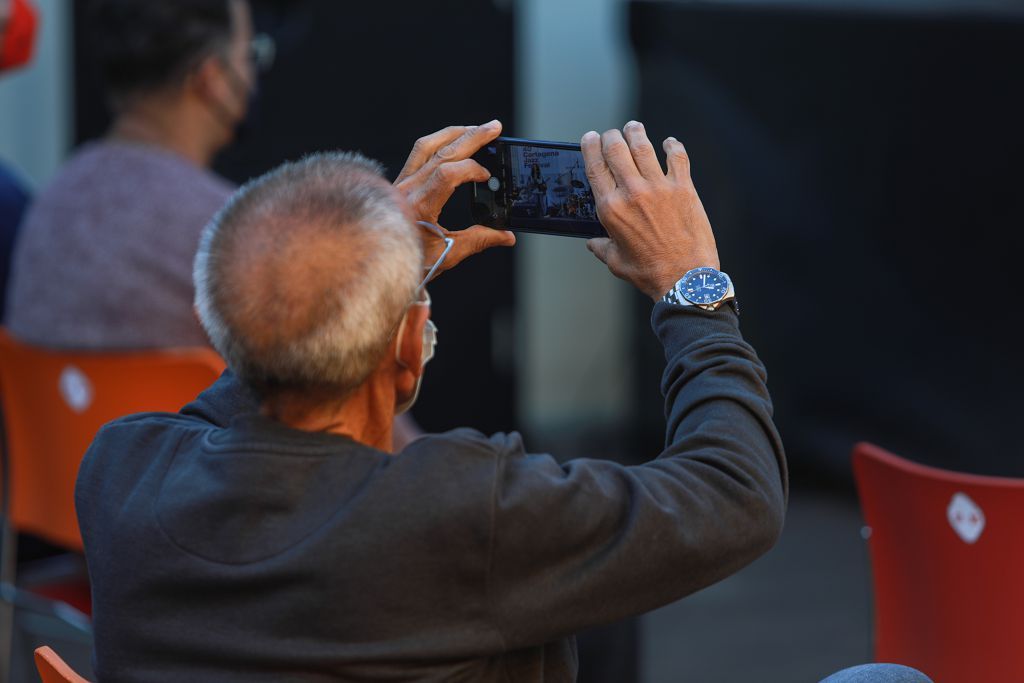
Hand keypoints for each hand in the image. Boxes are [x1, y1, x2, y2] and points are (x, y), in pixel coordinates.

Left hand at [394, 121, 515, 278]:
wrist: (374, 261)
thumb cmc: (408, 260)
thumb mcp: (447, 254)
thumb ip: (478, 241)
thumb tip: (506, 236)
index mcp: (419, 206)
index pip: (447, 174)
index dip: (472, 169)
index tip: (488, 177)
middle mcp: (407, 189)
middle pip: (441, 152)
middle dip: (471, 137)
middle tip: (494, 127)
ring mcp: (400, 183)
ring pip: (426, 146)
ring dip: (453, 134)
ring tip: (474, 129)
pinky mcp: (398, 183)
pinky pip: (417, 154)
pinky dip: (437, 143)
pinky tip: (450, 142)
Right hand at [581, 121, 719, 300]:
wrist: (684, 278)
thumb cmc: (649, 273)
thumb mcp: (616, 262)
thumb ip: (602, 247)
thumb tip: (593, 243)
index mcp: (611, 209)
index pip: (595, 167)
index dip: (590, 147)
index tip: (589, 138)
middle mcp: (632, 193)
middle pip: (616, 149)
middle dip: (610, 136)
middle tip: (612, 134)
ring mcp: (659, 188)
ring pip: (643, 147)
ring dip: (636, 133)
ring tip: (634, 127)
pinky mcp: (684, 188)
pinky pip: (677, 157)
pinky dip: (672, 146)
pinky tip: (669, 142)